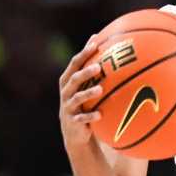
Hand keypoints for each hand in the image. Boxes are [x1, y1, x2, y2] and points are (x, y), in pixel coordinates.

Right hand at [58, 35, 103, 149]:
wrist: (74, 131)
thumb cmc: (84, 102)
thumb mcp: (86, 86)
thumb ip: (94, 67)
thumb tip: (109, 43)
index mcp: (69, 81)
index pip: (74, 64)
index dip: (84, 53)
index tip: (95, 44)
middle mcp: (66, 92)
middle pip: (74, 79)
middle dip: (85, 72)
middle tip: (98, 67)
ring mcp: (68, 107)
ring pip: (76, 98)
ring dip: (88, 93)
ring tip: (100, 89)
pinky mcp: (72, 122)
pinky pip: (81, 119)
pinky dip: (89, 117)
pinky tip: (100, 115)